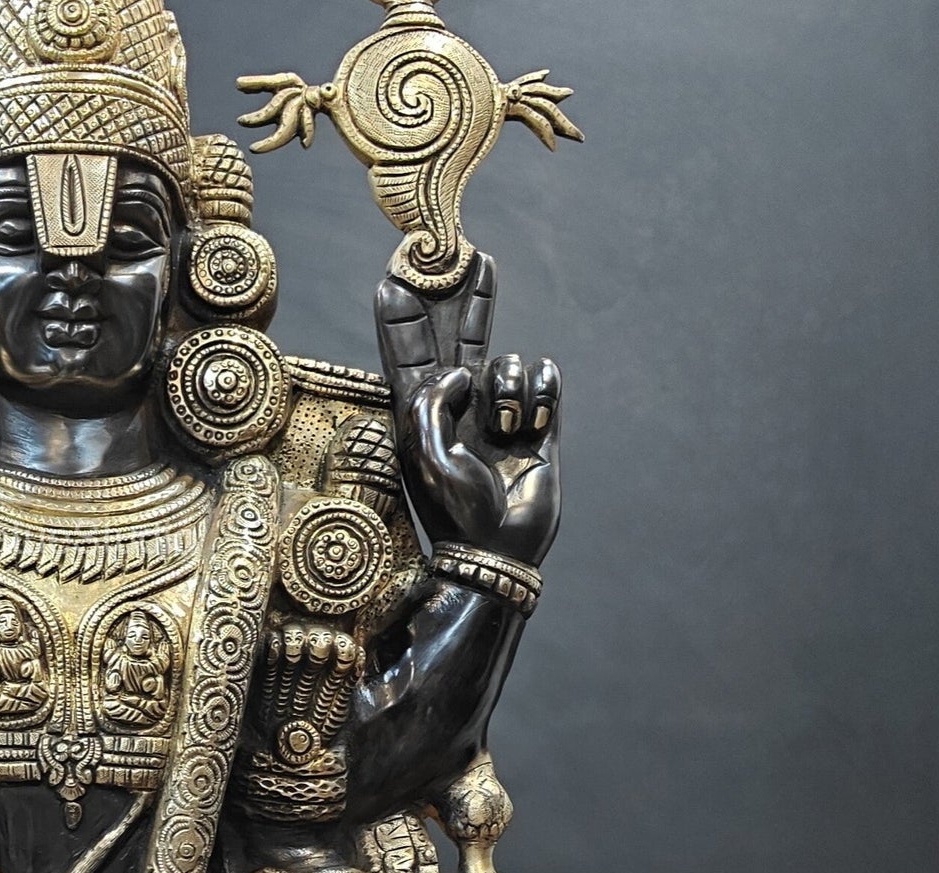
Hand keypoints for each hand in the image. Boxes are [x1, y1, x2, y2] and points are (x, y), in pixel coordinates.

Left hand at [377, 253, 562, 568]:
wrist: (500, 547)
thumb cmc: (454, 509)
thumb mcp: (425, 455)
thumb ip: (431, 401)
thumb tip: (461, 367)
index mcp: (421, 414)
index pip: (408, 354)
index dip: (402, 318)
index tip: (393, 276)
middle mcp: (460, 407)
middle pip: (462, 338)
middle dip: (468, 301)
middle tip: (471, 258)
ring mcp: (499, 413)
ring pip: (509, 361)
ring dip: (511, 387)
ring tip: (505, 431)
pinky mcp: (538, 422)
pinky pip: (545, 376)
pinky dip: (541, 394)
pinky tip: (531, 428)